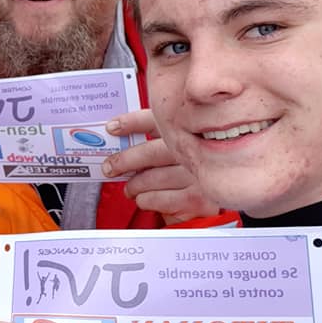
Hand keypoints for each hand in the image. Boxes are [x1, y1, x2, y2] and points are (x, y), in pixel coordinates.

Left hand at [102, 109, 218, 223]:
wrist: (212, 198)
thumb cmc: (183, 176)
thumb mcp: (171, 155)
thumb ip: (151, 146)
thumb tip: (116, 146)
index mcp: (188, 133)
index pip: (157, 122)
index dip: (132, 122)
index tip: (112, 127)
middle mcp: (196, 152)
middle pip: (151, 152)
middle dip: (124, 160)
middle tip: (109, 167)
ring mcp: (198, 176)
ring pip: (151, 178)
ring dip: (133, 186)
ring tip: (129, 189)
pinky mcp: (197, 200)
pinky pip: (156, 198)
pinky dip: (144, 200)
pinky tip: (145, 199)